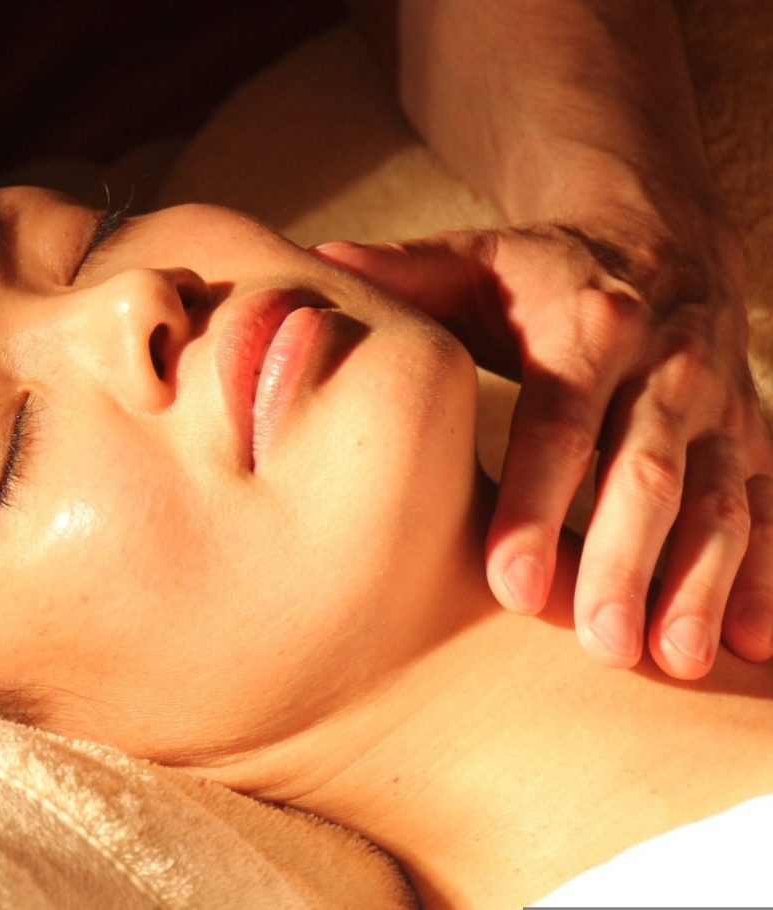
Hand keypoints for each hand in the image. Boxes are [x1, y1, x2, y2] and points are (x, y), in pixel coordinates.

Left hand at [317, 219, 772, 677]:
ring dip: (702, 583)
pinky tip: (755, 649)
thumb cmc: (535, 274)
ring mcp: (718, 405)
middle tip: (596, 643)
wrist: (657, 238)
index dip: (534, 502)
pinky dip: (769, 577)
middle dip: (623, 561)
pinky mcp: (752, 435)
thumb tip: (312, 270)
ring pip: (719, 499)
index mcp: (587, 327)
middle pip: (646, 472)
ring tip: (671, 661)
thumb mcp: (470, 262)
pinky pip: (770, 508)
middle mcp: (666, 366)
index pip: (559, 422)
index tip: (506, 581)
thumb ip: (399, 276)